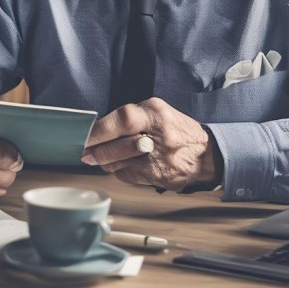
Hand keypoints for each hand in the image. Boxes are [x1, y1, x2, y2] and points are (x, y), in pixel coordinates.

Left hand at [82, 98, 221, 191]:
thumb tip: (98, 129)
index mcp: (155, 112)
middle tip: (84, 152)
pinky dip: (119, 171)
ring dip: (104, 161)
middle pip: (117, 143)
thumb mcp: (157, 113)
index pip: (122, 119)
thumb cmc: (175, 130)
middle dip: (96, 149)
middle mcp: (158, 133)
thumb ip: (131, 119)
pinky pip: (126, 174)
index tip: (84, 136)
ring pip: (118, 161)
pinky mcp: (157, 175)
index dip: (99, 130)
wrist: (205, 154)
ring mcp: (158, 156)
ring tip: (100, 157)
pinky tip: (121, 165)